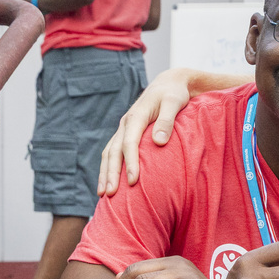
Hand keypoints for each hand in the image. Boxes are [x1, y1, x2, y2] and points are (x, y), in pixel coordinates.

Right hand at [97, 68, 196, 195]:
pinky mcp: (126, 133)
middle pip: (113, 151)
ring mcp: (123, 129)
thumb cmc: (174, 94)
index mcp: (136, 116)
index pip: (129, 143)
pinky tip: (108, 182)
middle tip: (109, 195)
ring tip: (103, 195)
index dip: (130, 163)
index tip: (133, 181)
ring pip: (109, 153)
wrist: (168, 84)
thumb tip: (159, 142)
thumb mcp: (175, 103)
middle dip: (110, 174)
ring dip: (105, 173)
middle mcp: (125, 123)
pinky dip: (108, 167)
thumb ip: (167, 121)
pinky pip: (113, 152)